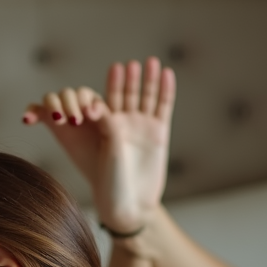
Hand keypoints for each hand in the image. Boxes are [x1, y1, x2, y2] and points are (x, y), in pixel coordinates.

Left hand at [24, 58, 175, 235]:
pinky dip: (165, 91)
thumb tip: (99, 105)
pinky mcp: (159, 132)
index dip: (111, 85)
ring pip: (145, 97)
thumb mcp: (109, 151)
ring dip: (148, 80)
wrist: (131, 204)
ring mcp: (141, 127)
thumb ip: (108, 127)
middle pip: (125, 95)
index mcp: (104, 128)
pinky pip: (163, 107)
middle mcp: (122, 124)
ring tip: (151, 61)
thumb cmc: (111, 182)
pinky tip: (167, 74)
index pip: (105, 101)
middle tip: (130, 64)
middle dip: (128, 80)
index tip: (114, 69)